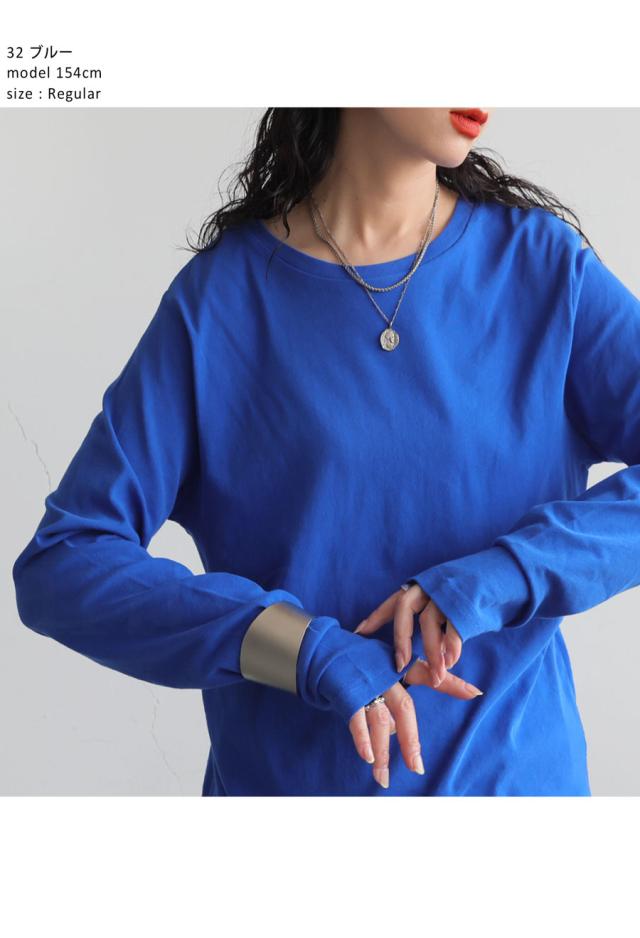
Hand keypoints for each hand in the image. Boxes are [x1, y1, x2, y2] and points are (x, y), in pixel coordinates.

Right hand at [346, 652, 482, 789]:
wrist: (326, 649)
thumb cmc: (364, 662)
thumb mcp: (390, 668)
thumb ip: (415, 688)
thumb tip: (435, 714)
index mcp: (398, 666)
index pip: (427, 674)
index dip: (451, 683)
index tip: (475, 693)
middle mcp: (385, 674)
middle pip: (404, 709)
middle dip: (410, 740)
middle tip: (417, 768)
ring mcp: (366, 684)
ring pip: (379, 721)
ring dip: (382, 751)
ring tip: (384, 778)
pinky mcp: (347, 692)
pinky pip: (356, 718)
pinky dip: (362, 738)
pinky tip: (368, 757)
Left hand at [354, 584, 482, 692]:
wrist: (506, 574)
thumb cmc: (473, 592)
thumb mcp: (445, 597)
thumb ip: (428, 615)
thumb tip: (413, 640)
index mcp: (422, 585)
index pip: (394, 602)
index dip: (375, 617)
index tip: (358, 633)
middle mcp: (430, 586)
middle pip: (405, 609)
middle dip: (400, 639)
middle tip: (401, 664)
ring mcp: (447, 592)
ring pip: (429, 623)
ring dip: (432, 652)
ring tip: (436, 675)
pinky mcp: (466, 603)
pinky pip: (453, 629)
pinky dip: (451, 649)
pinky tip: (450, 663)